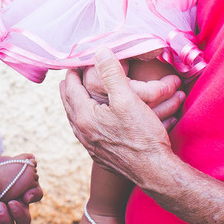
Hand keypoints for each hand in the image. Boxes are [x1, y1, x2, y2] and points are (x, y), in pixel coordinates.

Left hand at [60, 49, 174, 182]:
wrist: (154, 171)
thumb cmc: (142, 135)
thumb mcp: (127, 98)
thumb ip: (111, 74)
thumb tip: (99, 52)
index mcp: (84, 117)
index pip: (71, 88)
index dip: (72, 73)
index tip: (75, 62)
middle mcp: (82, 133)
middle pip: (69, 104)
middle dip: (71, 87)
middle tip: (73, 75)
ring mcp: (90, 146)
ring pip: (76, 119)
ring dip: (77, 104)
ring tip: (81, 94)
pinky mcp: (100, 155)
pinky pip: (85, 132)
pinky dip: (86, 119)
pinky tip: (95, 118)